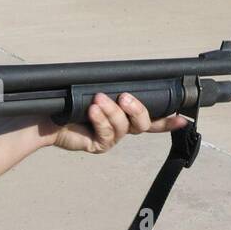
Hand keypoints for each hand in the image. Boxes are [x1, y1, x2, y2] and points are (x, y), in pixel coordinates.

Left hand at [41, 91, 188, 153]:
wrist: (47, 116)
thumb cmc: (72, 101)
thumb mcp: (99, 91)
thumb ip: (116, 90)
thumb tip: (128, 84)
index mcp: (125, 115)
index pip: (152, 119)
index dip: (168, 121)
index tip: (183, 119)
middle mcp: (121, 128)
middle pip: (143, 124)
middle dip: (137, 109)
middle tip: (124, 97)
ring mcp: (111, 138)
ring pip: (123, 126)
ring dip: (112, 111)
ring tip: (97, 100)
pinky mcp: (99, 145)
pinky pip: (107, 133)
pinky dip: (100, 119)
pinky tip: (92, 110)